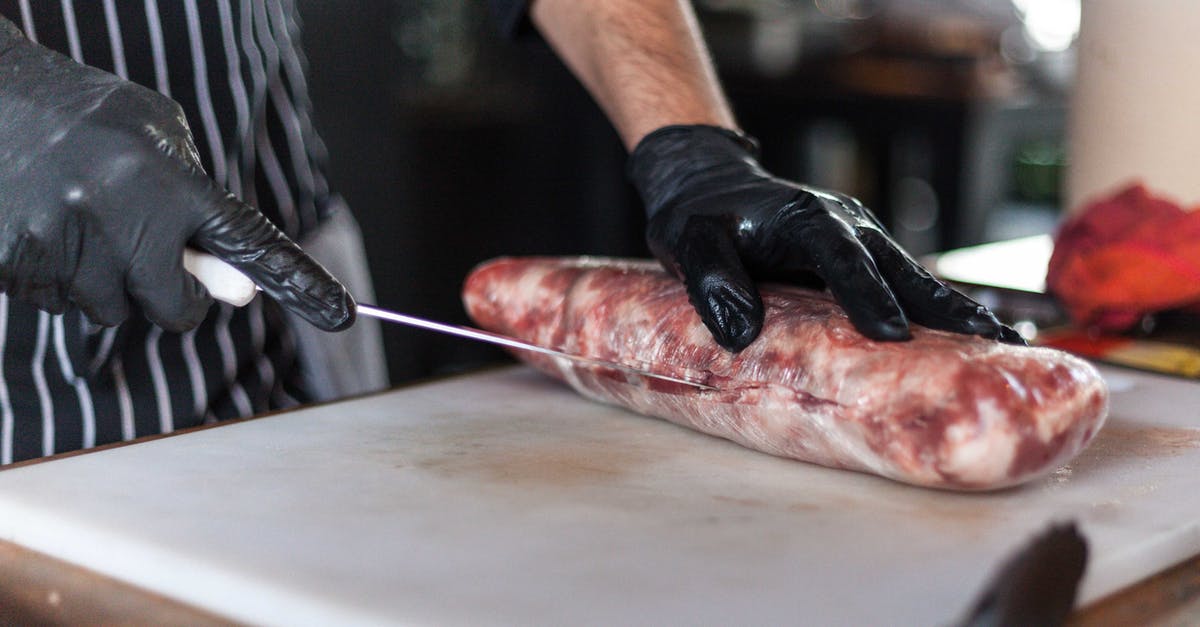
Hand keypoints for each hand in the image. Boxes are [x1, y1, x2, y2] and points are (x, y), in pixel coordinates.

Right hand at [0, 18, 352, 331]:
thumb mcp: (160, 141)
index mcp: (171, 178)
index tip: (343, 314)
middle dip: (173, 294)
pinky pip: (57, 304)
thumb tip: (242, 292)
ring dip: (108, 283)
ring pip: (111, 311)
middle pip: (175, 309)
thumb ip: (205, 216)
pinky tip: (47, 227)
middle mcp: (123, 215)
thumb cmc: (90, 121)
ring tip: (83, 221)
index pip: (251, 242)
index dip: (299, 282)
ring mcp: (64, 242)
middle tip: (148, 252)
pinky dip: (59, 279)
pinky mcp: (15, 262)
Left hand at [628, 125, 1021, 350]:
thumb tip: (741, 332)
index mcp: (807, 219)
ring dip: (957, 313)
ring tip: (1004, 349)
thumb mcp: (688, 242)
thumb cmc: (695, 217)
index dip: (869, 296)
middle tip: (992, 344)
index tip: (891, 336)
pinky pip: (902, 286)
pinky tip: (968, 344)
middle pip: (902, 269)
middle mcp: (845, 225)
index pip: (843, 259)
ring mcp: (858, 240)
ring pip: (914, 278)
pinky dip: (935, 313)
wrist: (704, 184)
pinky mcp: (859, 258)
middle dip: (947, 308)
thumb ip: (711, 279)